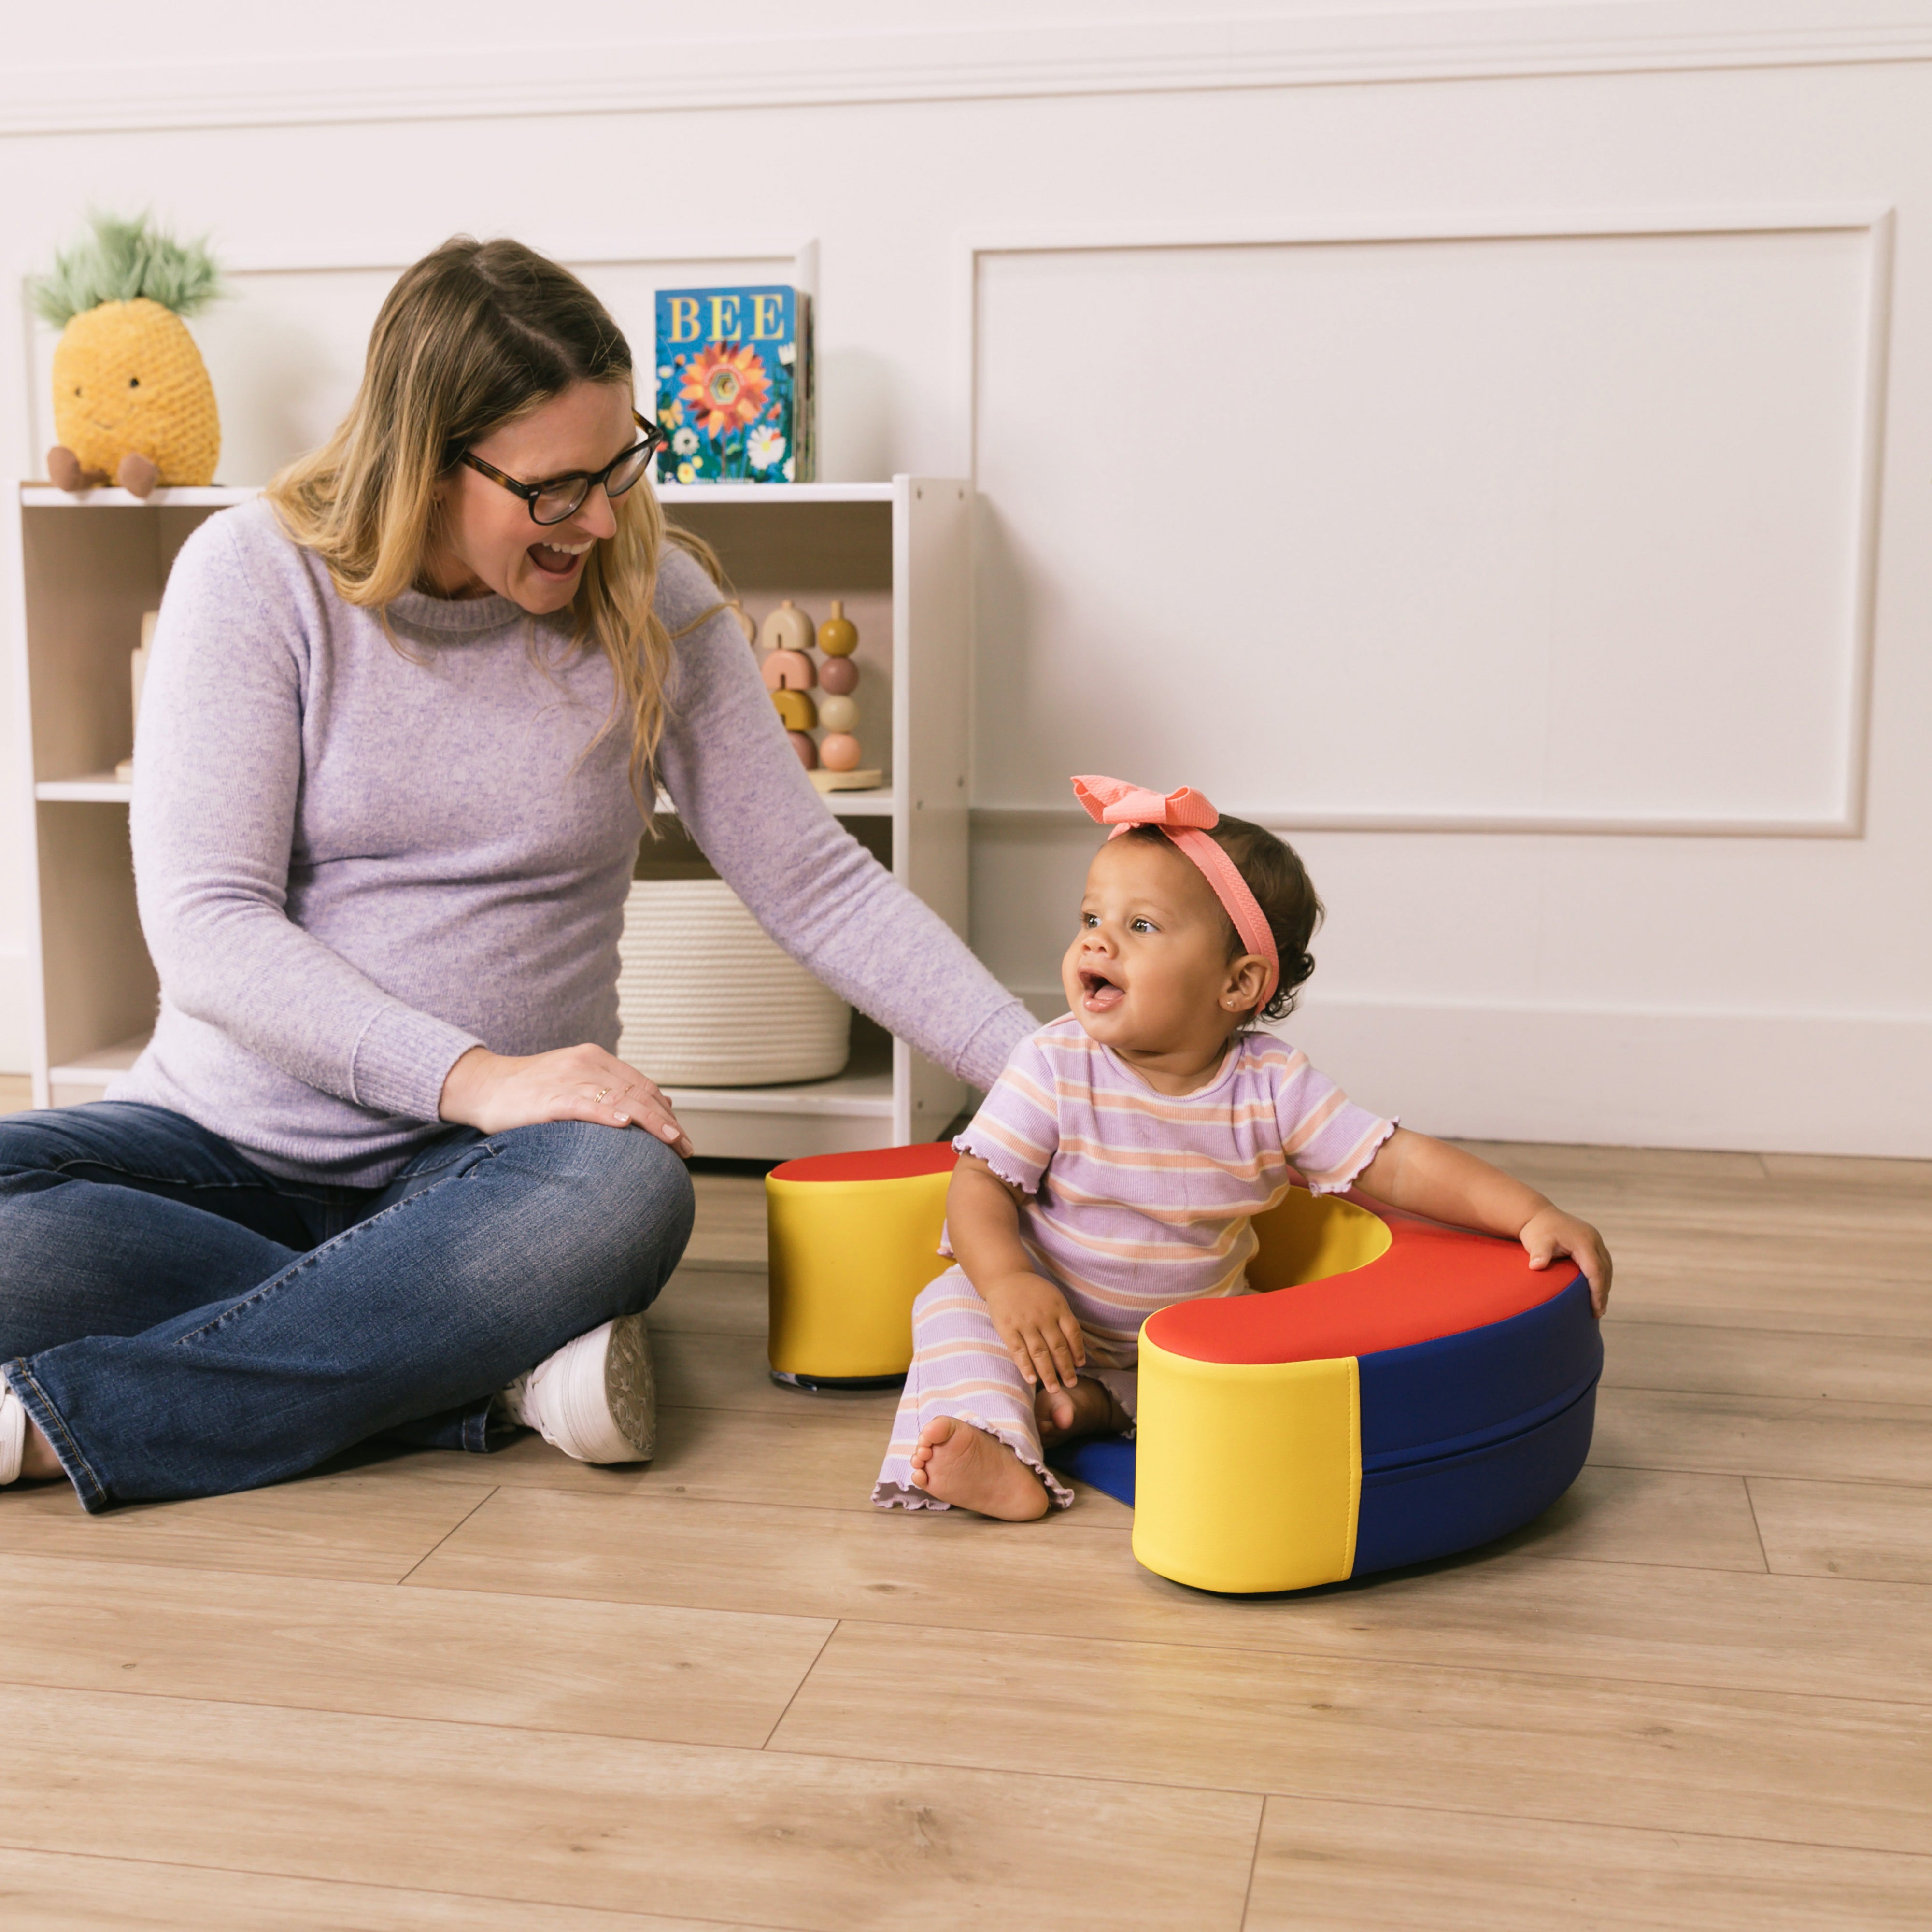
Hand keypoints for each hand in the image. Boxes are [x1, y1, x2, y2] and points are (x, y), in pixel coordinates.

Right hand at [438, 1043, 693, 1155]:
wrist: (482, 1085)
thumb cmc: (528, 1091)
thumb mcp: (573, 1082)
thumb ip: (608, 1091)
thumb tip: (648, 1107)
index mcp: (595, 1059)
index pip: (642, 1085)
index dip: (666, 1111)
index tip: (682, 1136)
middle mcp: (587, 1064)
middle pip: (638, 1093)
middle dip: (666, 1122)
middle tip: (686, 1147)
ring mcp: (568, 1079)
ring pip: (619, 1098)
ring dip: (650, 1121)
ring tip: (672, 1139)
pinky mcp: (548, 1098)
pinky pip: (582, 1104)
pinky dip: (605, 1113)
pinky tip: (624, 1124)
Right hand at [979, 1270, 1085, 1393]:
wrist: (1006, 1278)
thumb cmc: (1033, 1292)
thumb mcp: (1054, 1298)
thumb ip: (1064, 1319)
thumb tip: (1076, 1348)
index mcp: (1058, 1307)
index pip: (1073, 1333)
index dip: (1078, 1351)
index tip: (1080, 1366)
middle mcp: (1043, 1316)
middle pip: (1058, 1347)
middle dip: (1066, 1368)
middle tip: (1072, 1384)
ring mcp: (1025, 1323)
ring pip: (1040, 1353)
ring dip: (1048, 1373)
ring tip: (1054, 1389)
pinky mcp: (1008, 1328)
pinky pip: (1018, 1351)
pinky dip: (1026, 1367)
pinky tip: (1032, 1380)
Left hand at [1520, 1204, 1611, 1316]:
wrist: (1539, 1215)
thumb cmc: (1537, 1230)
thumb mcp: (1536, 1241)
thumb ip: (1539, 1253)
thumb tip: (1535, 1266)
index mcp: (1584, 1241)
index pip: (1596, 1270)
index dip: (1598, 1291)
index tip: (1596, 1308)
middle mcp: (1594, 1239)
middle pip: (1605, 1270)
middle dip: (1603, 1292)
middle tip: (1598, 1312)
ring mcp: (1595, 1240)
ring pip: (1606, 1267)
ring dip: (1605, 1286)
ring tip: (1599, 1306)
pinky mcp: (1592, 1242)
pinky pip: (1602, 1262)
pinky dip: (1601, 1277)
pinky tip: (1596, 1289)